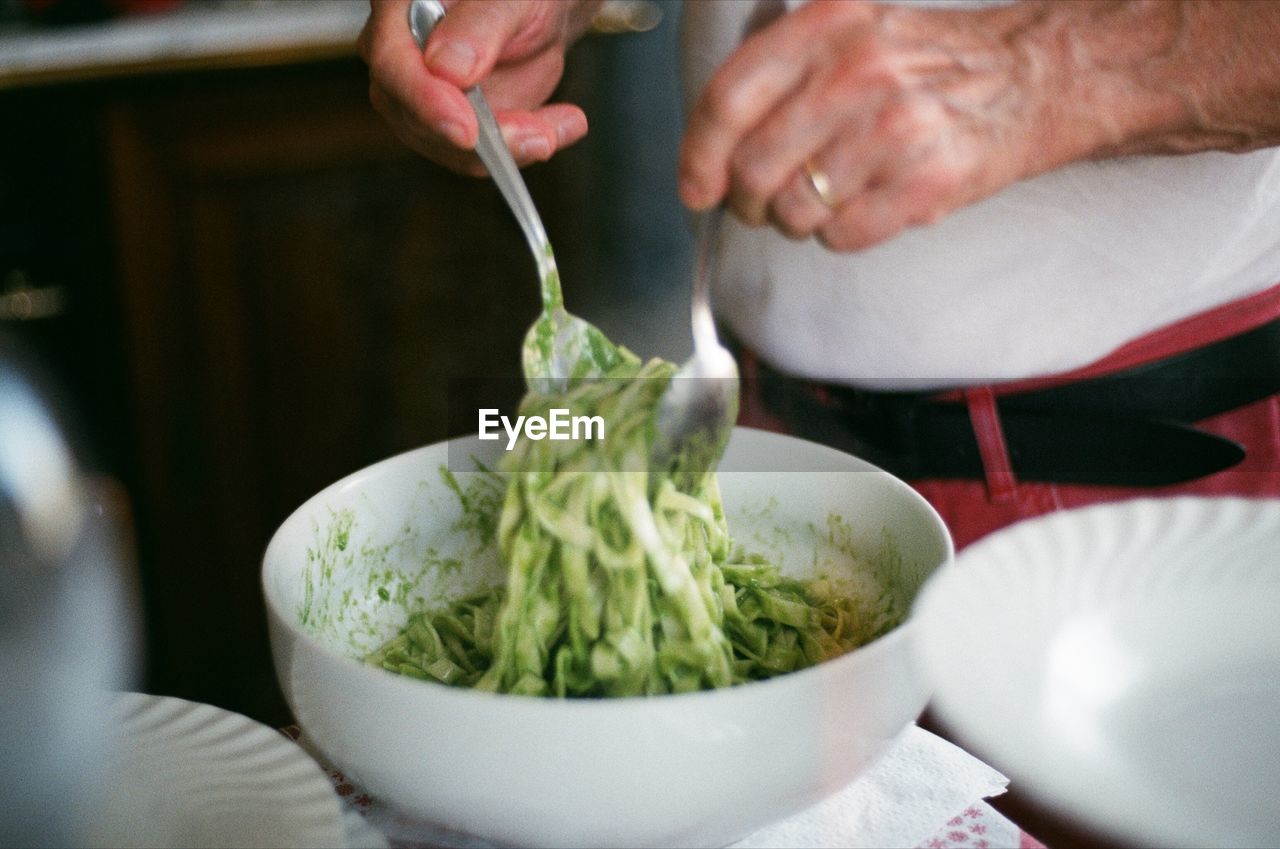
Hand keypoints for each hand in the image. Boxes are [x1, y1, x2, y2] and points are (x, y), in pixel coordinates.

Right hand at [358, 0, 600, 175]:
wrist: (537, 9)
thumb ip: (479, 24)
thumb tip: (448, 68)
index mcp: (399, 10)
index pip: (392, 64)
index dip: (426, 102)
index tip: (466, 130)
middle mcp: (401, 59)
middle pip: (417, 119)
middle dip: (482, 139)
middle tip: (538, 136)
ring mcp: (425, 98)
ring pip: (451, 147)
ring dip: (510, 148)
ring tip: (554, 130)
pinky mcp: (456, 125)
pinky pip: (481, 155)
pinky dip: (525, 148)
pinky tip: (562, 125)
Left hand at [678, 1, 1073, 250]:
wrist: (1032, 76)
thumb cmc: (925, 65)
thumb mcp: (849, 33)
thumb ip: (778, 75)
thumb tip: (708, 155)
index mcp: (826, 27)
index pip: (728, 100)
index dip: (699, 155)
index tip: (696, 188)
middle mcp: (856, 73)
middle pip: (753, 169)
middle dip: (747, 201)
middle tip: (764, 202)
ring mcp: (892, 129)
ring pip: (793, 211)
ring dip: (796, 220)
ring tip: (827, 197)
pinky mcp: (924, 182)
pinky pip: (839, 236)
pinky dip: (841, 234)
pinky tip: (866, 205)